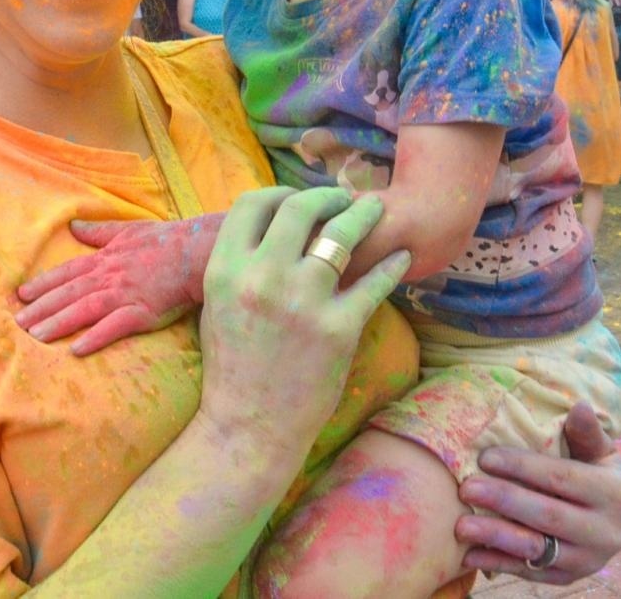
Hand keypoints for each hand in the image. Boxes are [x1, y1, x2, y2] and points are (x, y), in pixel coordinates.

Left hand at [16, 214, 224, 354]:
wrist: (196, 252)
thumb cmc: (165, 241)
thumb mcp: (128, 230)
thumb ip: (99, 231)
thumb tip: (75, 226)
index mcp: (105, 259)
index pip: (67, 272)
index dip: (43, 284)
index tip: (22, 295)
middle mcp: (108, 277)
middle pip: (68, 293)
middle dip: (41, 308)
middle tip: (16, 323)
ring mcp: (124, 294)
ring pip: (84, 309)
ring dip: (58, 323)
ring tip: (35, 338)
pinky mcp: (142, 312)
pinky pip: (114, 327)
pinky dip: (95, 337)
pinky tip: (76, 349)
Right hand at [194, 188, 406, 457]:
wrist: (249, 426)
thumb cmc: (232, 367)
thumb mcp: (217, 305)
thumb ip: (239, 263)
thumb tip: (271, 226)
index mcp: (225, 269)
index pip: (251, 204)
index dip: (278, 193)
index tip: (297, 199)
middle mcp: (263, 277)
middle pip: (299, 207)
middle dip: (326, 196)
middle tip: (343, 199)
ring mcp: (304, 301)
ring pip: (341, 234)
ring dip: (363, 216)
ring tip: (375, 212)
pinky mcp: (339, 328)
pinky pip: (374, 283)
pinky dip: (392, 266)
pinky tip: (402, 258)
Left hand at [455, 402, 620, 584]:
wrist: (608, 520)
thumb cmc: (594, 473)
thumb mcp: (600, 452)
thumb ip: (587, 432)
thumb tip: (580, 406)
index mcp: (617, 494)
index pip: (562, 478)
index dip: (523, 467)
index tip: (484, 458)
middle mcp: (608, 532)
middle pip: (548, 515)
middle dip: (504, 501)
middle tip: (466, 488)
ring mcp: (589, 561)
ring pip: (538, 549)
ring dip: (496, 537)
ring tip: (460, 526)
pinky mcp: (568, 579)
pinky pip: (529, 572)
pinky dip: (497, 563)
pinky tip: (469, 555)